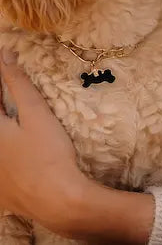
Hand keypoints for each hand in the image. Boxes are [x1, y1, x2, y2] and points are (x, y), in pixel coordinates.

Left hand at [0, 48, 87, 235]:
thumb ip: (18, 85)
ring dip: (7, 125)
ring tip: (15, 118)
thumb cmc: (49, 154)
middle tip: (10, 86)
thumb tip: (5, 57)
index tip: (5, 61)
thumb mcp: (36, 113)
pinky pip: (3, 169)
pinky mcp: (2, 193)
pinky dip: (9, 154)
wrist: (59, 201)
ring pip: (0, 145)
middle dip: (3, 104)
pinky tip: (19, 153)